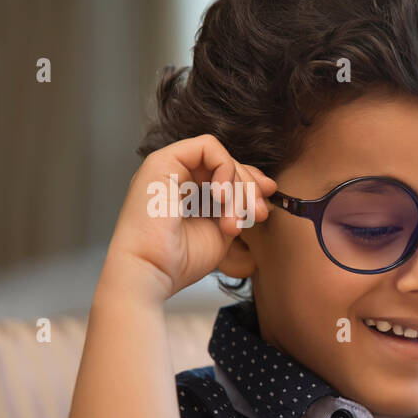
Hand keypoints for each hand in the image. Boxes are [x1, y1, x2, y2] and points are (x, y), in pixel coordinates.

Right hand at [103, 134, 275, 301]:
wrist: (151, 271)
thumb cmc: (180, 261)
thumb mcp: (223, 230)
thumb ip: (240, 206)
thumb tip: (266, 186)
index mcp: (188, 193)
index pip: (226, 175)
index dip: (251, 186)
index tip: (262, 209)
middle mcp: (177, 177)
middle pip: (228, 165)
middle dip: (250, 189)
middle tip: (257, 215)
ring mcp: (168, 167)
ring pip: (222, 157)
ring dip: (239, 188)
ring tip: (232, 222)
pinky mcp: (162, 161)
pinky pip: (207, 147)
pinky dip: (225, 169)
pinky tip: (220, 197)